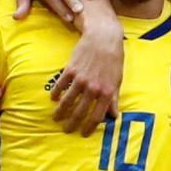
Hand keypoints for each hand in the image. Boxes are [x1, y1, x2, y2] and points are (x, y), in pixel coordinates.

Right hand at [52, 21, 122, 135]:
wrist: (103, 37)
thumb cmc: (113, 59)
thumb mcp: (117, 80)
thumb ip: (114, 98)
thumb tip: (114, 115)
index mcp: (107, 92)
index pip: (97, 116)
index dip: (89, 127)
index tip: (83, 133)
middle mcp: (93, 88)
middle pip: (80, 111)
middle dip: (72, 123)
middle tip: (66, 129)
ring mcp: (81, 79)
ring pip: (67, 101)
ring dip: (60, 111)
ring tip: (56, 117)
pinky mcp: (70, 69)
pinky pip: (60, 85)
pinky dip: (55, 93)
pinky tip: (53, 98)